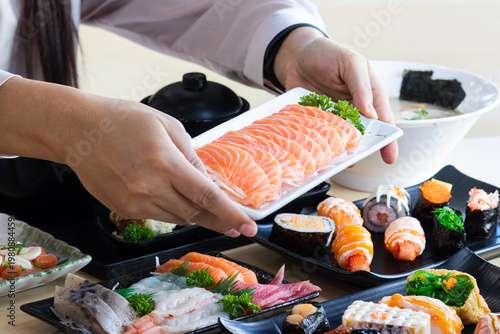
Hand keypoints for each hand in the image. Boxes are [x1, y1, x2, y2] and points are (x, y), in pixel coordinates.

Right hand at [0, 78, 256, 236]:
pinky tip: (183, 205)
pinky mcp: (124, 209)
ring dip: (199, 217)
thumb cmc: (123, 120)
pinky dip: (176, 212)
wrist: (79, 131)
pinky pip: (159, 216)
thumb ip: (191, 157)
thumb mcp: (167, 127)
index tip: (249, 226)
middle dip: (221, 221)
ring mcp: (134, 202)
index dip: (231, 214)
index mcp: (164, 162)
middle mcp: (149, 187)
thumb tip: (208, 182)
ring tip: (215, 214)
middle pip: (195, 214)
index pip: (206, 196)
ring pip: (178, 218)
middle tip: (239, 226)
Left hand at [273, 27, 397, 163]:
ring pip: (341, 139)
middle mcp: (353, 110)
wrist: (297, 55)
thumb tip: (370, 114)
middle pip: (362, 135)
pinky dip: (318, 144)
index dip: (388, 140)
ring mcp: (334, 117)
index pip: (383, 120)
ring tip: (335, 159)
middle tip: (355, 159)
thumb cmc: (329, 54)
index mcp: (369, 95)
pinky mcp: (315, 120)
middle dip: (360, 148)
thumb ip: (361, 87)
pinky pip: (319, 135)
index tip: (389, 158)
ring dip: (339, 150)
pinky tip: (316, 150)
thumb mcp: (350, 63)